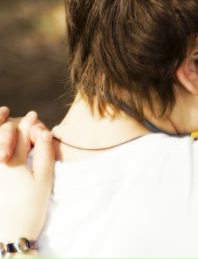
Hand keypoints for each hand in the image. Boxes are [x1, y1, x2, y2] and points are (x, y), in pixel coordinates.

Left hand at [0, 111, 54, 240]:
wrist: (11, 233)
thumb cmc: (31, 207)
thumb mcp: (44, 180)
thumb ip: (44, 153)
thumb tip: (42, 131)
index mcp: (13, 162)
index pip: (21, 135)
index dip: (29, 124)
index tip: (35, 116)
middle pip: (2, 135)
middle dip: (9, 123)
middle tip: (12, 113)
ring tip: (0, 115)